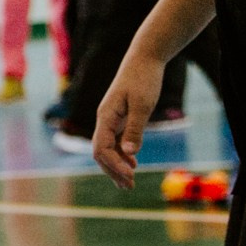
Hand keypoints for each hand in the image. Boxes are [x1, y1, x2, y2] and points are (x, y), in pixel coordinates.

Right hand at [90, 48, 164, 187]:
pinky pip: (115, 141)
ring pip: (107, 149)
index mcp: (105, 116)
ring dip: (117, 166)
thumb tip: (130, 153)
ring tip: (130, 182)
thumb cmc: (144, 79)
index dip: (113, 165)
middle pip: (101, 152)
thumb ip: (135, 128)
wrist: (144, 59)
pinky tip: (133, 163)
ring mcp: (110, 119)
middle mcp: (104, 119)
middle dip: (113, 171)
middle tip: (130, 187)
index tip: (130, 176)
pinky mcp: (119, 117)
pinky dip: (122, 155)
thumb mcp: (143, 105)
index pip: (100, 148)